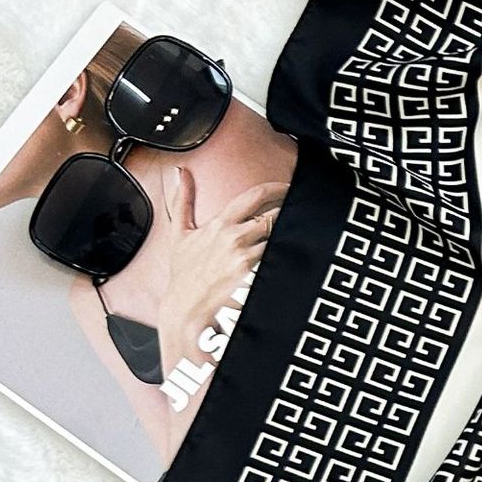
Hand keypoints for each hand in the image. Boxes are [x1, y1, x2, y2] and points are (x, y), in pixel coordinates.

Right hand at [155, 169, 289, 374]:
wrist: (186, 310)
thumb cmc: (185, 274)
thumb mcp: (180, 234)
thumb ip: (182, 200)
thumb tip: (181, 172)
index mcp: (220, 224)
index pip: (255, 195)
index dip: (278, 187)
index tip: (290, 187)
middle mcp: (235, 237)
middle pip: (276, 215)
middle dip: (289, 212)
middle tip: (301, 212)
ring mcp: (247, 257)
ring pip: (281, 237)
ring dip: (291, 236)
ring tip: (299, 237)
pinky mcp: (255, 276)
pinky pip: (280, 259)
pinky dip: (288, 256)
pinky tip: (294, 258)